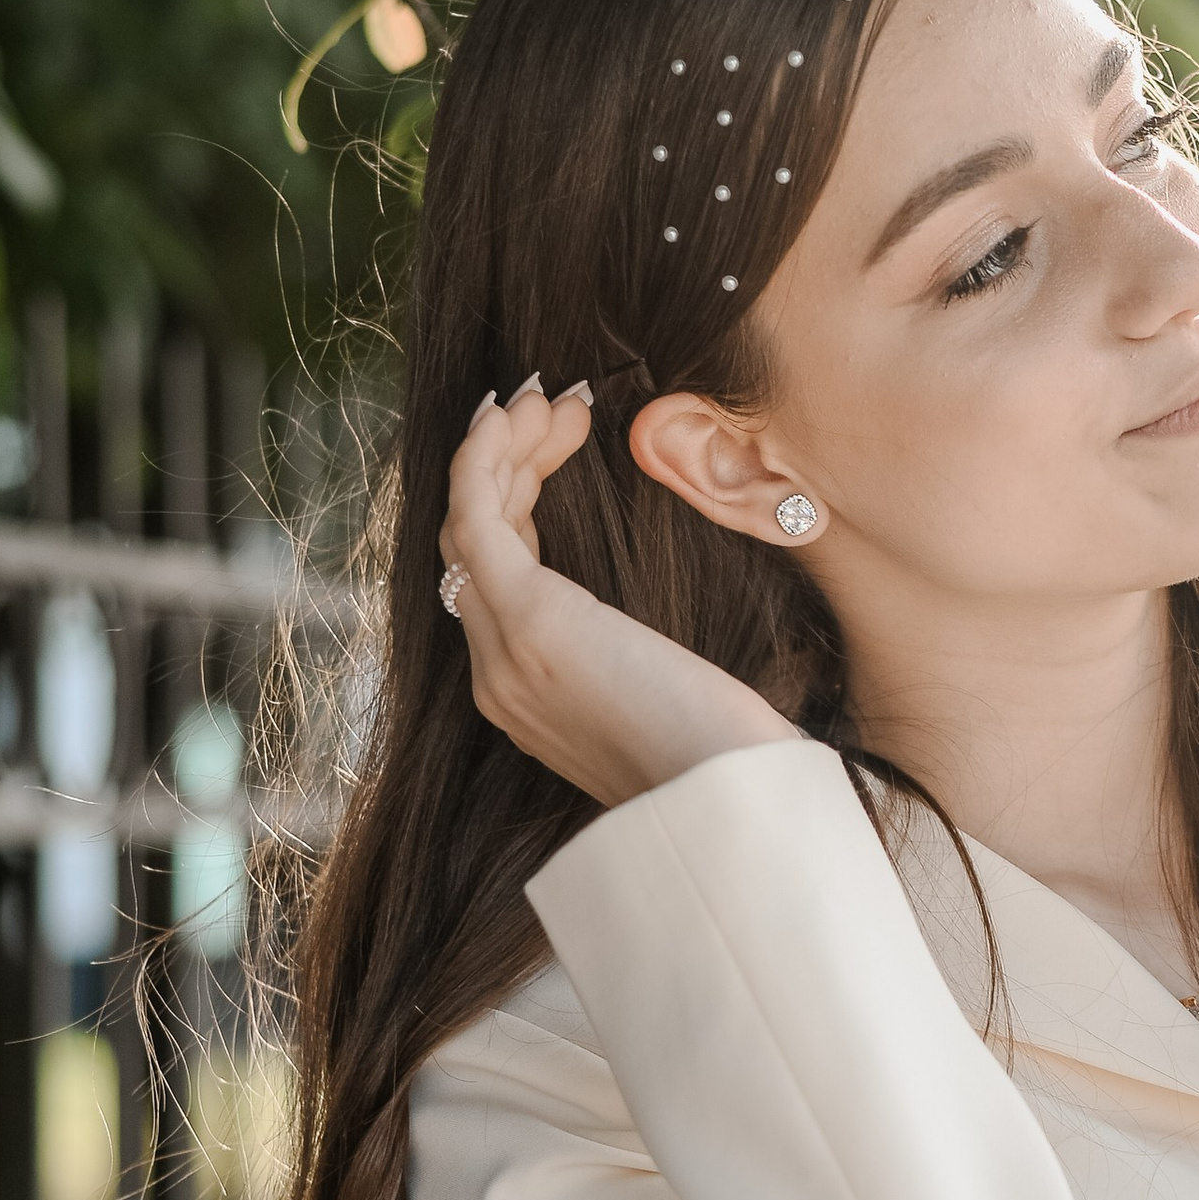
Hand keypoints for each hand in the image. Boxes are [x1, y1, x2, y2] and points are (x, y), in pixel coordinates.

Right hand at [438, 384, 800, 806]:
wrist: (730, 799)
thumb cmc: (726, 756)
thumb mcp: (673, 697)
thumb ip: (642, 656)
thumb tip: (658, 621)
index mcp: (527, 696)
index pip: (499, 578)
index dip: (520, 500)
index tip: (566, 443)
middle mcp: (498, 677)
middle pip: (474, 545)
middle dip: (508, 466)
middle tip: (554, 411)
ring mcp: (504, 651)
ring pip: (468, 524)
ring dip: (500, 449)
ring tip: (546, 400)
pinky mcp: (528, 618)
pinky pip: (475, 516)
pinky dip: (485, 458)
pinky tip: (515, 414)